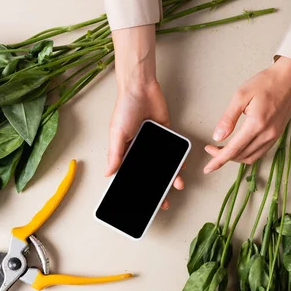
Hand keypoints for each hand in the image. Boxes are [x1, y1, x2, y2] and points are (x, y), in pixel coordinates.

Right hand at [108, 25, 183, 209]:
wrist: (141, 87)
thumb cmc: (124, 108)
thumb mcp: (116, 133)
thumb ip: (115, 155)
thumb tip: (108, 174)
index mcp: (126, 150)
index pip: (133, 173)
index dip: (138, 188)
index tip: (143, 202)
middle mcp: (141, 147)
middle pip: (150, 172)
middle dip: (157, 187)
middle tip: (164, 201)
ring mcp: (155, 141)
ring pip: (164, 164)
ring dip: (170, 175)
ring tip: (176, 185)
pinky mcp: (167, 132)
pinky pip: (174, 149)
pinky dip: (178, 159)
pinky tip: (182, 167)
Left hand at [204, 57, 290, 173]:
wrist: (289, 79)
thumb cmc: (266, 83)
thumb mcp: (241, 96)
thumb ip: (228, 118)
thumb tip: (218, 136)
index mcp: (257, 124)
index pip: (233, 150)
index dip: (218, 160)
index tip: (208, 168)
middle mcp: (267, 133)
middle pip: (241, 156)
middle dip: (223, 157)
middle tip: (211, 149)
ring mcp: (274, 136)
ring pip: (251, 157)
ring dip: (235, 157)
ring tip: (223, 149)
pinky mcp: (277, 135)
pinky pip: (260, 152)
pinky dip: (246, 154)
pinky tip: (239, 148)